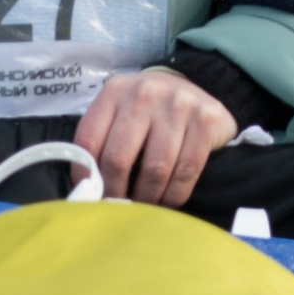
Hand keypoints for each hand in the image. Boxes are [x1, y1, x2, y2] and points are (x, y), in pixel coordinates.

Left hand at [74, 67, 236, 208]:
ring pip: (155, 170)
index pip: (89, 141)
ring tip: (144, 207)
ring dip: (148, 198)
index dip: (86, 175)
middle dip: (115, 192)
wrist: (198, 86)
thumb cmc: (151, 108)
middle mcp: (145, 94)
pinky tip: (168, 201)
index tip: (91, 194)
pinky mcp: (207, 121)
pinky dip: (174, 195)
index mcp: (115, 92)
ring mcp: (178, 106)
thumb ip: (103, 138)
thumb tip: (88, 187)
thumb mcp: (121, 110)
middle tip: (118, 207)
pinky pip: (186, 171)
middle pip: (119, 159)